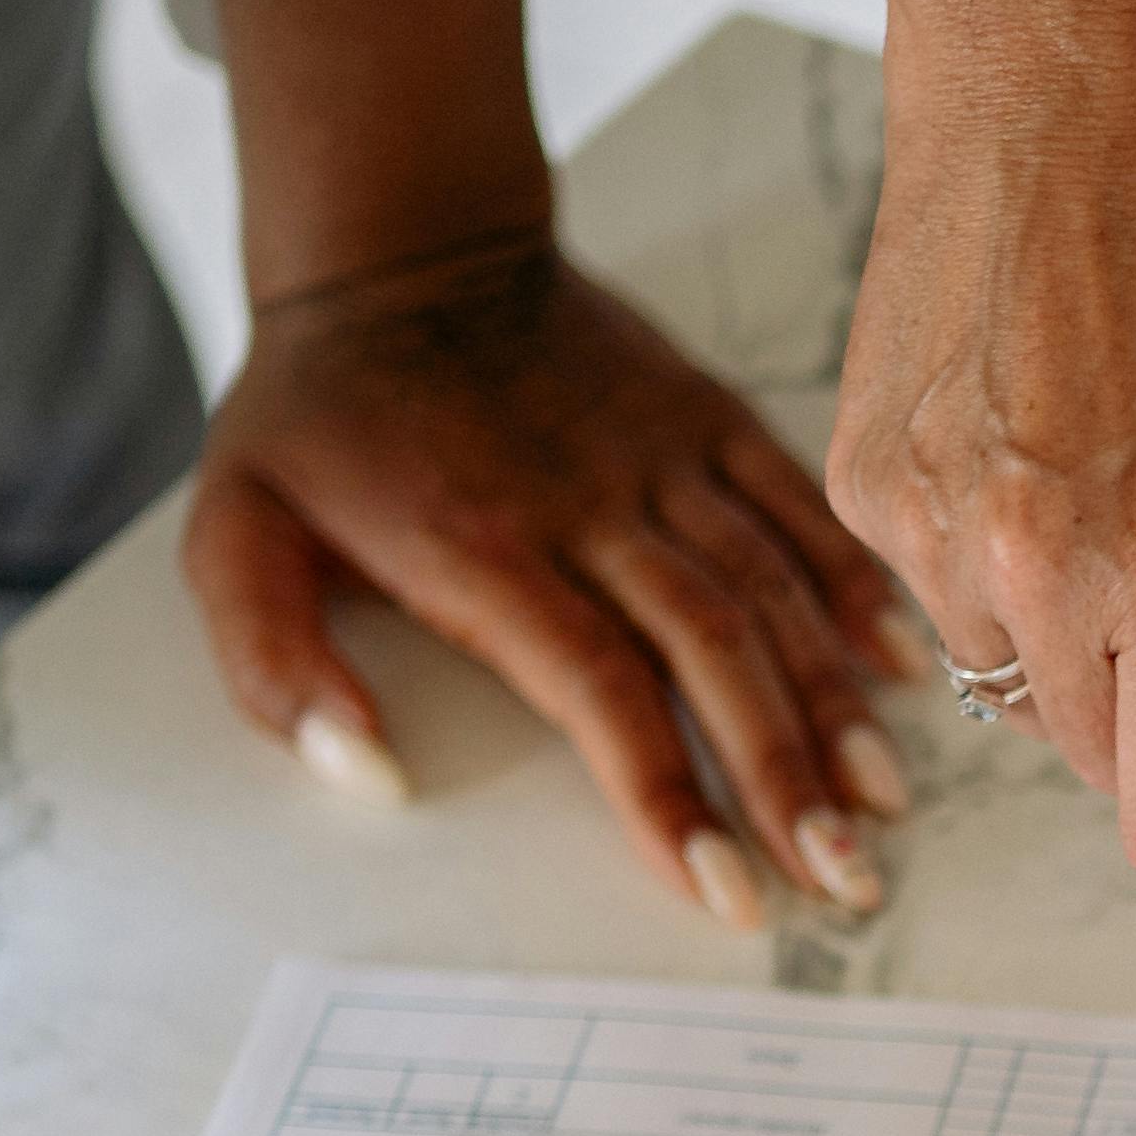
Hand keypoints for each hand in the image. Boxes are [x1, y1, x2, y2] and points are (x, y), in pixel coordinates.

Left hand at [183, 230, 914, 925]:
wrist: (398, 243)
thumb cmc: (318, 414)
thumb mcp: (233, 534)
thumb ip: (277, 663)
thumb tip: (368, 776)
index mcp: (485, 548)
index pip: (602, 691)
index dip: (669, 796)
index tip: (725, 893)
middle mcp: (591, 504)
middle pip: (715, 653)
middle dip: (786, 777)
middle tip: (843, 880)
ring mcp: (661, 456)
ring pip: (771, 587)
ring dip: (834, 703)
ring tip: (881, 806)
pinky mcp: (704, 415)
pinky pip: (796, 503)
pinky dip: (854, 584)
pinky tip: (902, 669)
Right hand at [834, 0, 1135, 874]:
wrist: (1054, 81)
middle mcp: (1041, 575)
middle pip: (1099, 772)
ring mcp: (938, 540)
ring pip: (1018, 691)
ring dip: (1070, 635)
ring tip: (1101, 475)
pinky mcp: (870, 492)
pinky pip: (942, 599)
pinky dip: (994, 560)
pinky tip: (1027, 439)